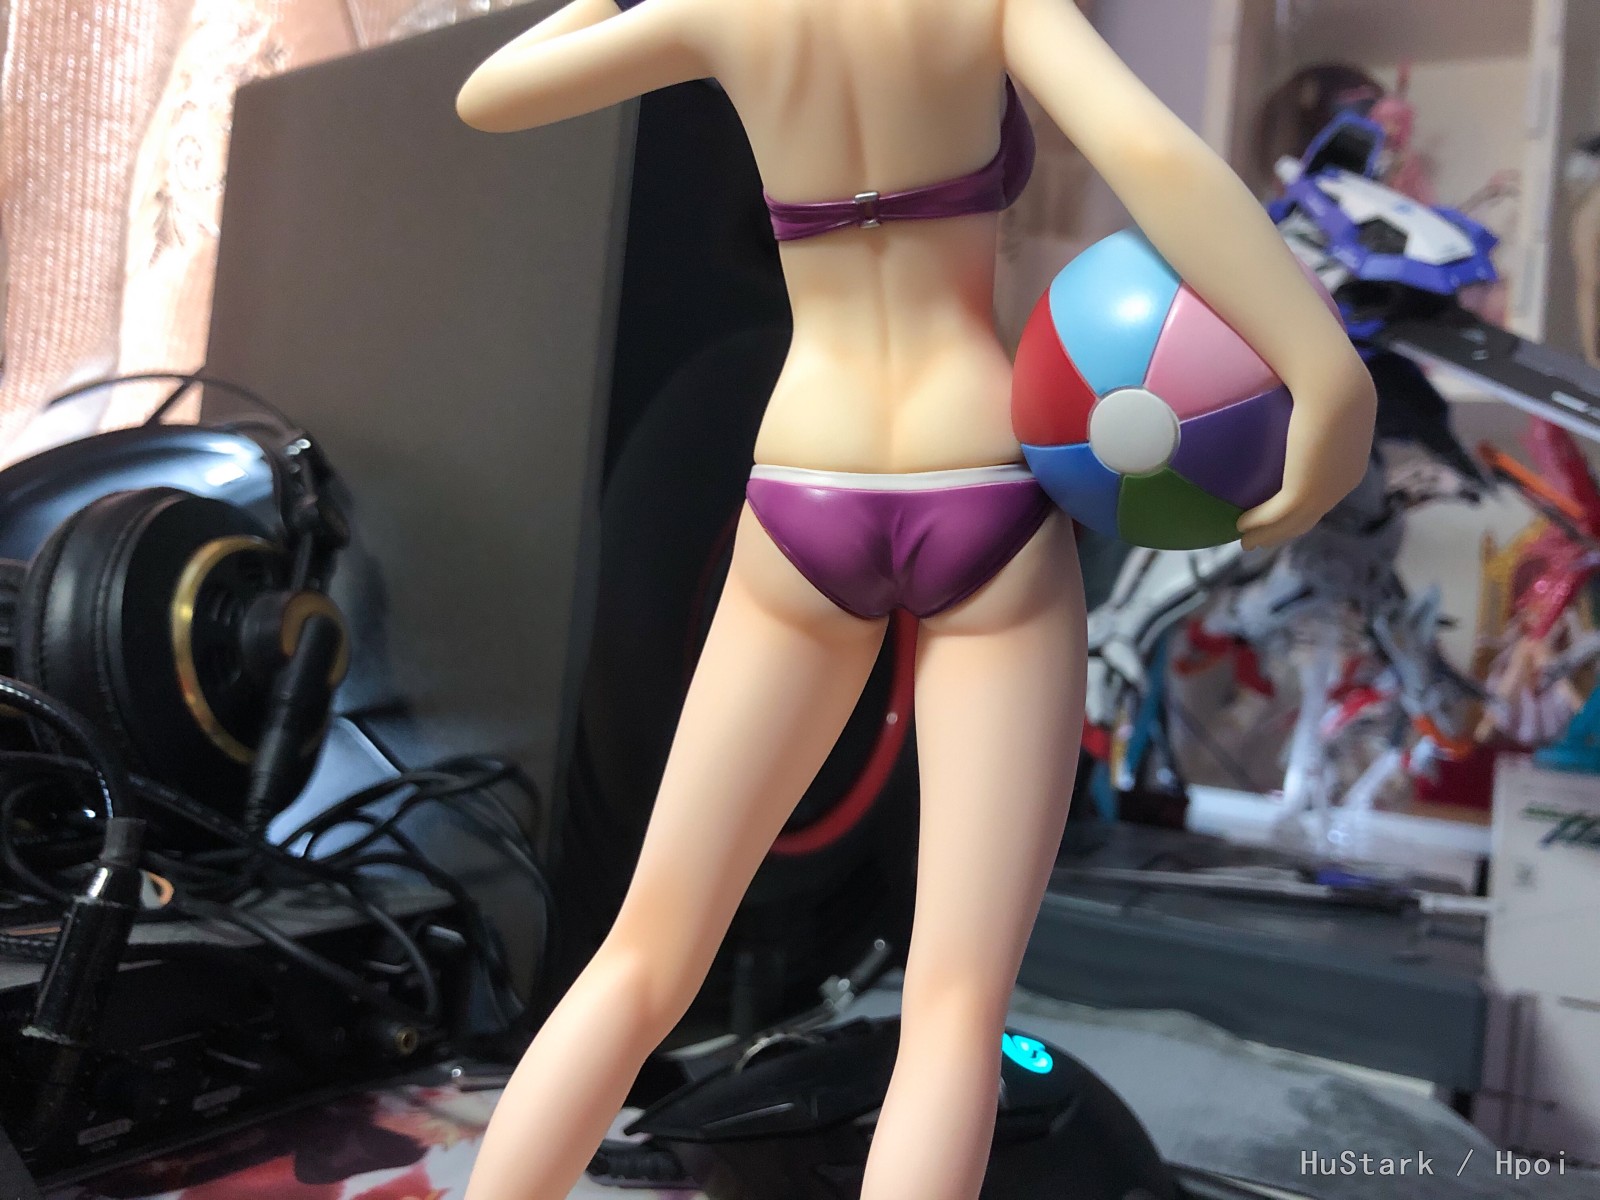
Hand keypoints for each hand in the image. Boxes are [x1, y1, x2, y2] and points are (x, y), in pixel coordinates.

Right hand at [1236, 359, 1376, 551]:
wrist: (1335, 384)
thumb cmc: (1328, 379)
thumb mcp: (1324, 398)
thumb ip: (1312, 406)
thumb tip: (1291, 397)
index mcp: (1348, 468)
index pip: (1324, 497)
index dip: (1302, 510)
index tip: (1282, 515)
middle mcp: (1340, 486)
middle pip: (1308, 518)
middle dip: (1283, 531)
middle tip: (1260, 538)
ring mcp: (1324, 492)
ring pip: (1292, 524)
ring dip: (1268, 535)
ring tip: (1246, 540)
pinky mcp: (1303, 492)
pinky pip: (1274, 515)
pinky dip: (1258, 523)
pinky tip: (1240, 524)